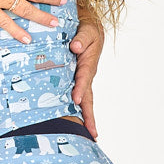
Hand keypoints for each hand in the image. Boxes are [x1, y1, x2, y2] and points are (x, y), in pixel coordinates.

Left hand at [70, 11, 104, 138]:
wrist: (88, 28)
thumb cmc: (87, 29)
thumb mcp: (86, 30)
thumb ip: (81, 38)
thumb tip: (74, 46)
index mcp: (88, 64)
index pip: (83, 78)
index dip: (80, 88)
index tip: (75, 99)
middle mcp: (86, 75)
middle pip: (87, 97)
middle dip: (89, 115)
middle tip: (91, 133)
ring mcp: (81, 79)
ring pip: (83, 99)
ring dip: (84, 116)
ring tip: (86, 134)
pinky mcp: (76, 80)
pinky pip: (75, 95)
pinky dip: (75, 108)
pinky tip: (71, 121)